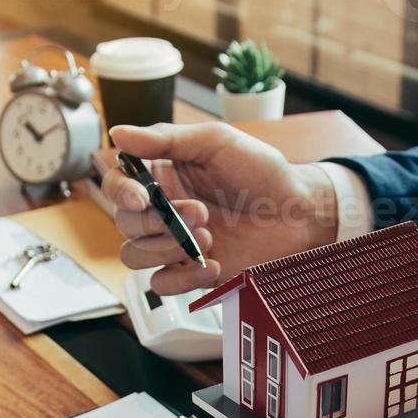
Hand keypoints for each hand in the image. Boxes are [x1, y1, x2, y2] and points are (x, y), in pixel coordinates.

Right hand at [103, 123, 337, 295]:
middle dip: (155, 221)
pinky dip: (182, 279)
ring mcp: (176, 244)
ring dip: (165, 249)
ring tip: (207, 237)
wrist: (298, 212)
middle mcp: (164, 210)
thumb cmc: (262, 172)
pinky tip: (213, 265)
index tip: (142, 196)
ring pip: (134, 256)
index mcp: (163, 176)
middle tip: (198, 212)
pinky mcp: (191, 273)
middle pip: (125, 223)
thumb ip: (166, 139)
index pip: (119, 185)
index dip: (121, 192)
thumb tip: (119, 133)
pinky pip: (162, 284)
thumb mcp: (216, 142)